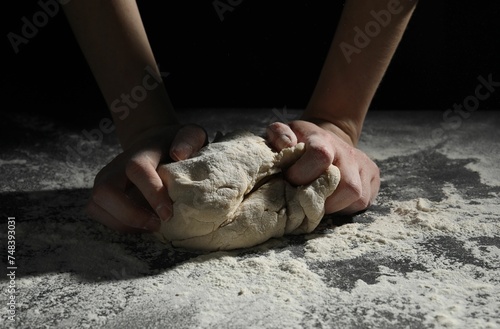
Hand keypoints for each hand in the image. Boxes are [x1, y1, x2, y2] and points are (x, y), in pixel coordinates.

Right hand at [86, 124, 206, 232]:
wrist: (153, 142)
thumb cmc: (175, 143)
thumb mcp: (190, 135)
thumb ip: (189, 140)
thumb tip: (178, 154)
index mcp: (141, 152)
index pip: (137, 169)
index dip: (151, 193)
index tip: (168, 214)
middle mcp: (117, 165)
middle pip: (106, 191)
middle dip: (130, 215)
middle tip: (157, 225)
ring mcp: (105, 178)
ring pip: (97, 205)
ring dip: (124, 223)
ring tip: (151, 227)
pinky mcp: (101, 192)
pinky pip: (98, 213)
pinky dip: (117, 225)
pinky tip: (140, 226)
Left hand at [266, 120, 379, 214]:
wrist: (328, 137)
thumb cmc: (302, 141)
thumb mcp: (286, 131)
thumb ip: (279, 134)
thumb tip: (287, 145)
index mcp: (323, 140)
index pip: (320, 156)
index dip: (302, 174)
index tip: (290, 180)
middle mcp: (348, 152)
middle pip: (346, 185)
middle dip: (322, 199)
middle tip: (305, 199)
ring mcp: (364, 166)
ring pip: (357, 197)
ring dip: (334, 206)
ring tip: (319, 201)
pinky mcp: (373, 179)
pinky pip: (363, 202)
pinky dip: (345, 207)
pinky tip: (332, 200)